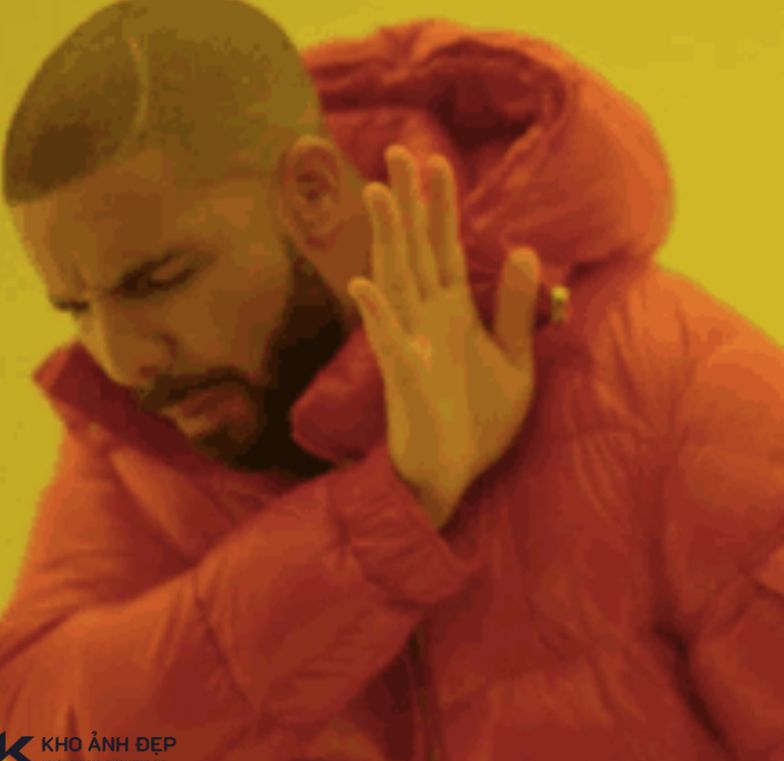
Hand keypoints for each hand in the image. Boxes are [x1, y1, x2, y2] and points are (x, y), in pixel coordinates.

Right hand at [348, 145, 539, 527]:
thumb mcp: (516, 362)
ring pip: (396, 281)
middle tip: (397, 154)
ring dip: (387, 240)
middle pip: (415, 251)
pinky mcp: (402, 377)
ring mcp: (411, 344)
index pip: (448, 249)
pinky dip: (375, 313)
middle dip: (407, 203)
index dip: (442, 207)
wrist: (457, 474)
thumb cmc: (481, 421)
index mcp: (456, 313)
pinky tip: (364, 285)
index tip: (438, 163)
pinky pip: (386, 341)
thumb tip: (528, 251)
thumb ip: (518, 310)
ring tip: (377, 195)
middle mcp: (428, 319)